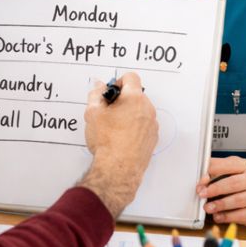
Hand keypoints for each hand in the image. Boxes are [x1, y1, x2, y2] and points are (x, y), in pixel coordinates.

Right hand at [80, 72, 157, 218]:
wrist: (118, 169)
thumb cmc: (107, 141)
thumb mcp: (93, 113)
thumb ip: (95, 94)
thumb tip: (99, 86)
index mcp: (134, 99)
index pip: (131, 77)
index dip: (118, 82)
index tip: (110, 92)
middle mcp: (147, 109)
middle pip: (136, 95)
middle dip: (122, 100)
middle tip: (107, 112)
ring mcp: (152, 125)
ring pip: (140, 111)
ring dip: (128, 114)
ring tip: (113, 128)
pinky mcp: (153, 138)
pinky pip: (144, 125)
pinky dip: (134, 127)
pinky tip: (121, 138)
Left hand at [197, 156, 245, 225]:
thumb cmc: (240, 182)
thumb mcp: (229, 171)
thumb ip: (214, 172)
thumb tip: (202, 180)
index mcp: (244, 165)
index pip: (228, 165)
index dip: (212, 172)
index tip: (200, 181)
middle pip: (234, 183)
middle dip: (216, 189)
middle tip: (202, 194)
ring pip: (239, 200)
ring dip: (220, 205)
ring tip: (208, 208)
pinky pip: (243, 215)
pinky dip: (228, 217)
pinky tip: (218, 216)